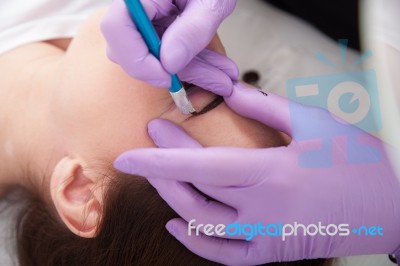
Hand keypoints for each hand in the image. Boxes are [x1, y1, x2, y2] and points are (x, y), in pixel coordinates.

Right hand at [101, 0, 237, 95]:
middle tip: (209, 82)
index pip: (117, 28)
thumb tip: (169, 63)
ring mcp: (146, 19)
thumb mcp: (212, 1)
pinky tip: (218, 72)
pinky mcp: (159, 28)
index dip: (137, 59)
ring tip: (224, 79)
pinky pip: (170, 55)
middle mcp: (136, 7)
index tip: (167, 76)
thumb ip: (193, 29)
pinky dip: (194, 65)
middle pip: (133, 50)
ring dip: (192, 72)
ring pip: (156, 58)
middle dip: (175, 73)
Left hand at [114, 83, 399, 264]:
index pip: (201, 166)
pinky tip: (177, 225)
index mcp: (273, 173)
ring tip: (159, 178)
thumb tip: (231, 92)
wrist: (392, 204)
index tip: (130, 150)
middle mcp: (264, 210)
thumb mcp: (314, 122)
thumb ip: (266, 107)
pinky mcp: (273, 252)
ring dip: (173, 200)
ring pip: (203, 224)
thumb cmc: (359, 161)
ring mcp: (267, 236)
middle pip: (195, 193)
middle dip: (162, 171)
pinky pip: (225, 256)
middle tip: (148, 148)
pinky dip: (197, 243)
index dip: (160, 159)